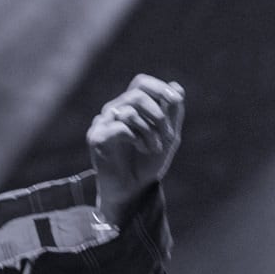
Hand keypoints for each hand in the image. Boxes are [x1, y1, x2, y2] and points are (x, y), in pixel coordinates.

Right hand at [88, 74, 185, 224]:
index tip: (175, 101)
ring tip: (153, 148)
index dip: (159, 87)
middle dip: (159, 114)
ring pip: (131, 111)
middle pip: (138, 94)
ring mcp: (103, 123)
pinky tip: (141, 148)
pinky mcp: (97, 137)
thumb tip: (177, 87)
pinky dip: (138, 137)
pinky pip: (121, 127)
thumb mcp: (167, 137)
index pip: (141, 83)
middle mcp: (114, 111)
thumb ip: (172, 113)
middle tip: (167, 135)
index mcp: (130, 107)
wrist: (133, 191)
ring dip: (150, 130)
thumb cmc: (147, 164)